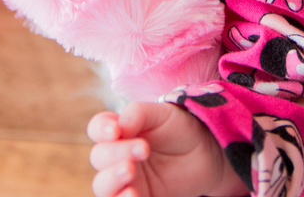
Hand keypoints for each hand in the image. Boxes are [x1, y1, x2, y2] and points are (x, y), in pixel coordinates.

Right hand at [87, 102, 245, 196]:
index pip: (98, 129)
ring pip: (102, 185)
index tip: (115, 131)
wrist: (205, 154)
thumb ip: (139, 114)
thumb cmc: (180, 129)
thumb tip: (120, 125)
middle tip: (143, 150)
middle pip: (100, 157)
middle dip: (117, 153)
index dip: (101, 129)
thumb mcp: (164, 114)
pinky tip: (132, 194)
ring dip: (112, 180)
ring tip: (130, 171)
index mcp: (120, 131)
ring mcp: (126, 180)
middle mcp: (117, 156)